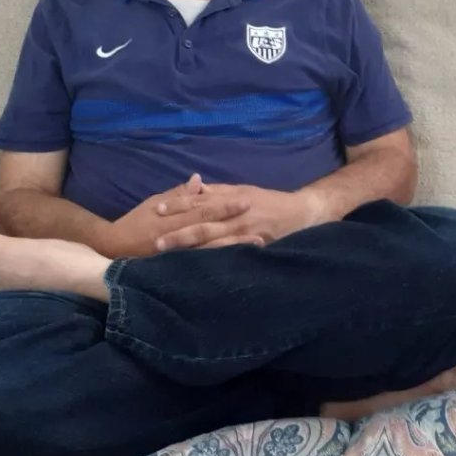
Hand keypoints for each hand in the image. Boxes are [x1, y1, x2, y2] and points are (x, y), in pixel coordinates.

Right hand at [106, 174, 255, 257]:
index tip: (246, 200)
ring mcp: (178, 254)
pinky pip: (203, 264)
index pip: (204, 209)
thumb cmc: (136, 223)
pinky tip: (239, 261)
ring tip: (258, 245)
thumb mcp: (155, 203)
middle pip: (212, 229)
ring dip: (235, 246)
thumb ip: (179, 195)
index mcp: (174, 217)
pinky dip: (221, 262)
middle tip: (261, 224)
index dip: (226, 205)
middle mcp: (178, 235)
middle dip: (236, 226)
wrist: (114, 249)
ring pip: (211, 249)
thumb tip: (199, 181)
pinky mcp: (177, 267)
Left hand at [155, 184, 325, 251]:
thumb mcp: (242, 189)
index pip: (198, 201)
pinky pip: (231, 253)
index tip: (157, 210)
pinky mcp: (254, 245)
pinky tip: (200, 267)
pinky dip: (215, 259)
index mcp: (229, 198)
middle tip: (155, 240)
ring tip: (170, 254)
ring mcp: (244, 231)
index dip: (177, 205)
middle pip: (201, 222)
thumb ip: (217, 191)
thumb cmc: (267, 200)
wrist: (300, 211)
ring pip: (213, 240)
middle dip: (178, 231)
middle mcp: (234, 214)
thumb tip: (195, 187)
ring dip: (190, 247)